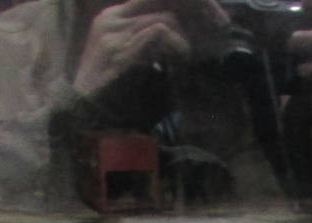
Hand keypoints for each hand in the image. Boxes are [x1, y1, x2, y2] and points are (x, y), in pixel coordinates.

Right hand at [73, 0, 230, 97]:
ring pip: (165, 17)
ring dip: (185, 39)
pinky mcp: (119, 50)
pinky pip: (159, 33)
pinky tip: (180, 61)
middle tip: (220, 26)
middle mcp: (112, 18)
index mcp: (116, 18)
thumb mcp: (144, 65)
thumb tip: (195, 39)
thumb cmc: (120, 100)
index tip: (216, 20)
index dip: (190, 4)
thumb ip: (161, 47)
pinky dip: (177, 46)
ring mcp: (113, 32)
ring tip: (187, 59)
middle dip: (198, 8)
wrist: (91, 122)